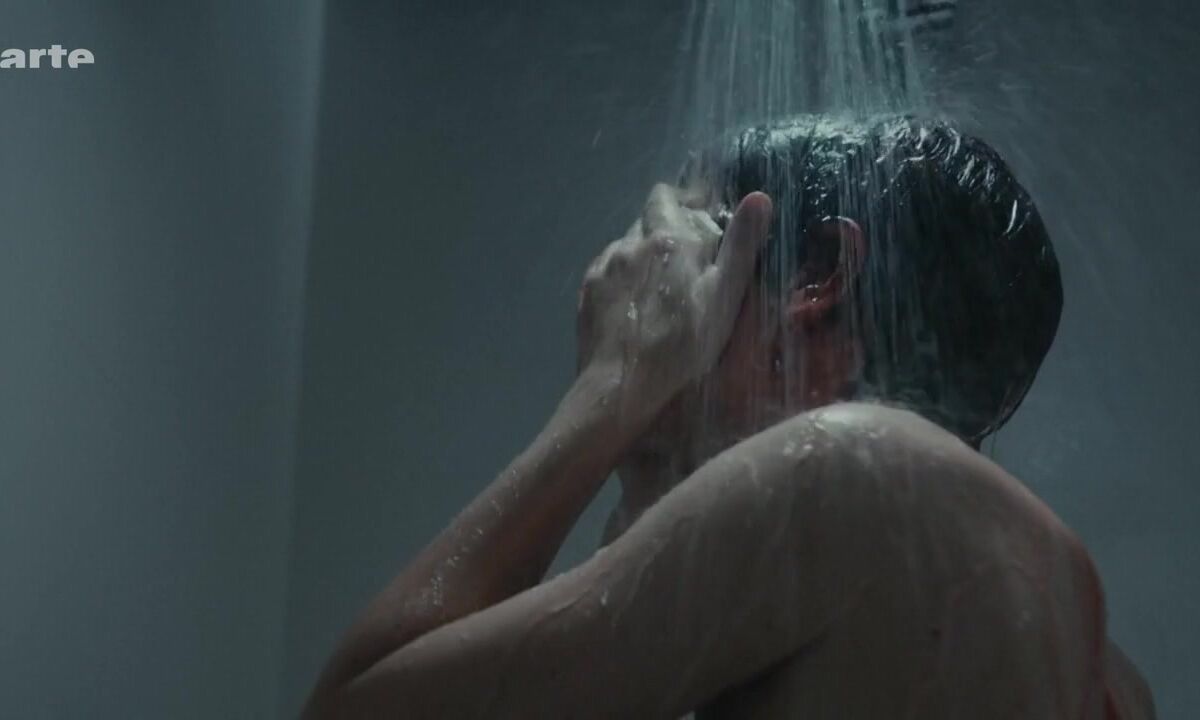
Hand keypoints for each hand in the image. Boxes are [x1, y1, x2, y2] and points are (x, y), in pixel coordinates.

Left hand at [576, 184, 772, 430]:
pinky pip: (608, 270)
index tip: (700, 220)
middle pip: (647, 220)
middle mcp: (631, 242)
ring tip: (660, 288)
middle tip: (687, 261)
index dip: (683, 201)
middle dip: (666, 230)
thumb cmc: (683, 344)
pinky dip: (623, 277)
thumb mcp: (724, 296)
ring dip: (644, 255)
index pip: (667, 196)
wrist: (621, 386)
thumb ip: (740, 245)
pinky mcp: (588, 291)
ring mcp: (605, 266)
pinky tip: (634, 304)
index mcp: (668, 238)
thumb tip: (758, 196)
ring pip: (627, 246)